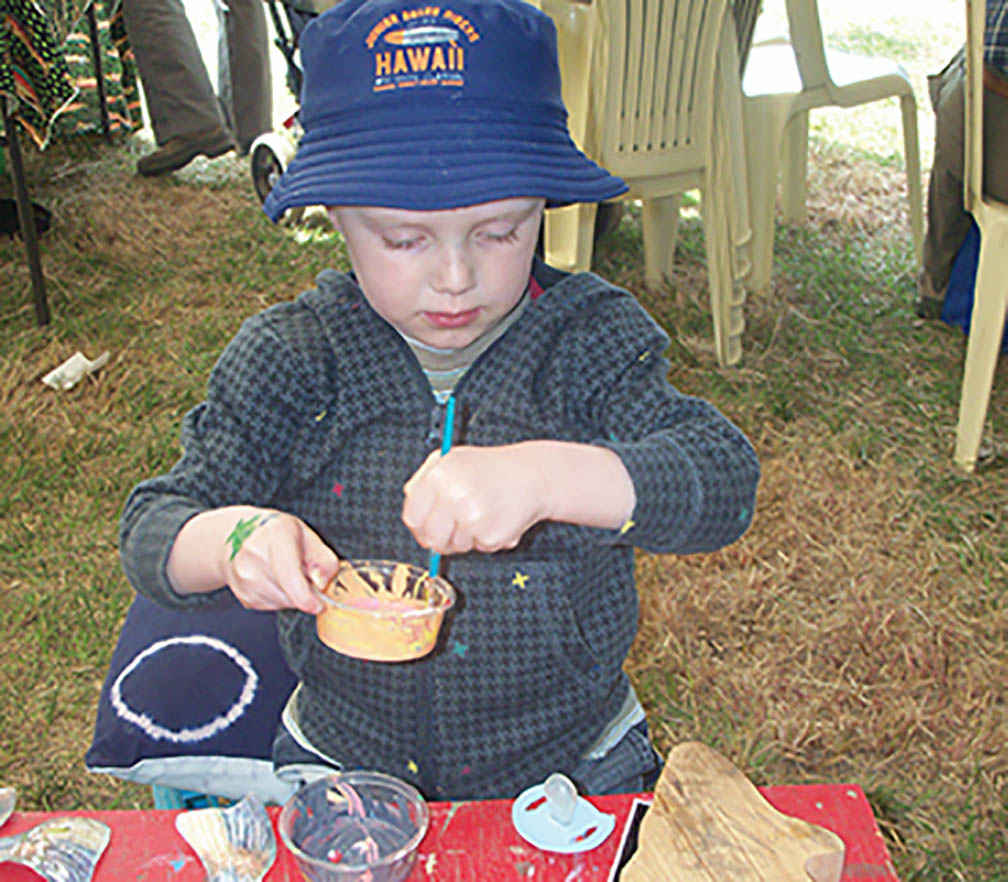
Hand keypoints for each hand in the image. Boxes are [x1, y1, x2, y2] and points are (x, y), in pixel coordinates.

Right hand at [222, 510, 338, 613]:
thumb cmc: (279, 534)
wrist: (238, 536)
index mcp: (276, 535)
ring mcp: (243, 578)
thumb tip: (321, 583)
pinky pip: (272, 607)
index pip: (289, 575)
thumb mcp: (308, 537)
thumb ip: (323, 560)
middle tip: (303, 573)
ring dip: (292, 595)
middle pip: (290, 593)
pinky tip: (274, 580)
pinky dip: (279, 598)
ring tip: (286, 573)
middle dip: (305, 591)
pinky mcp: (243, 596)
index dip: (306, 597)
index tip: (319, 606)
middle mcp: (253, 556)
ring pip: (282, 603)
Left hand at [402, 445, 546, 554]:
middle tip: (456, 528)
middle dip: (441, 538)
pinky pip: (478, 548)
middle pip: (431, 539)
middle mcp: (453, 497)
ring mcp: (471, 518)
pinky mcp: (490, 536)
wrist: (532, 475)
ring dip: (466, 538)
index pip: (412, 517)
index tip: (427, 527)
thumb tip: (410, 500)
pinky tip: (496, 519)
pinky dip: (487, 539)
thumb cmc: (492, 468)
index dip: (419, 527)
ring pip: (456, 546)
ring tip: (482, 515)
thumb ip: (424, 478)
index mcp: (439, 476)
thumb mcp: (452, 459)